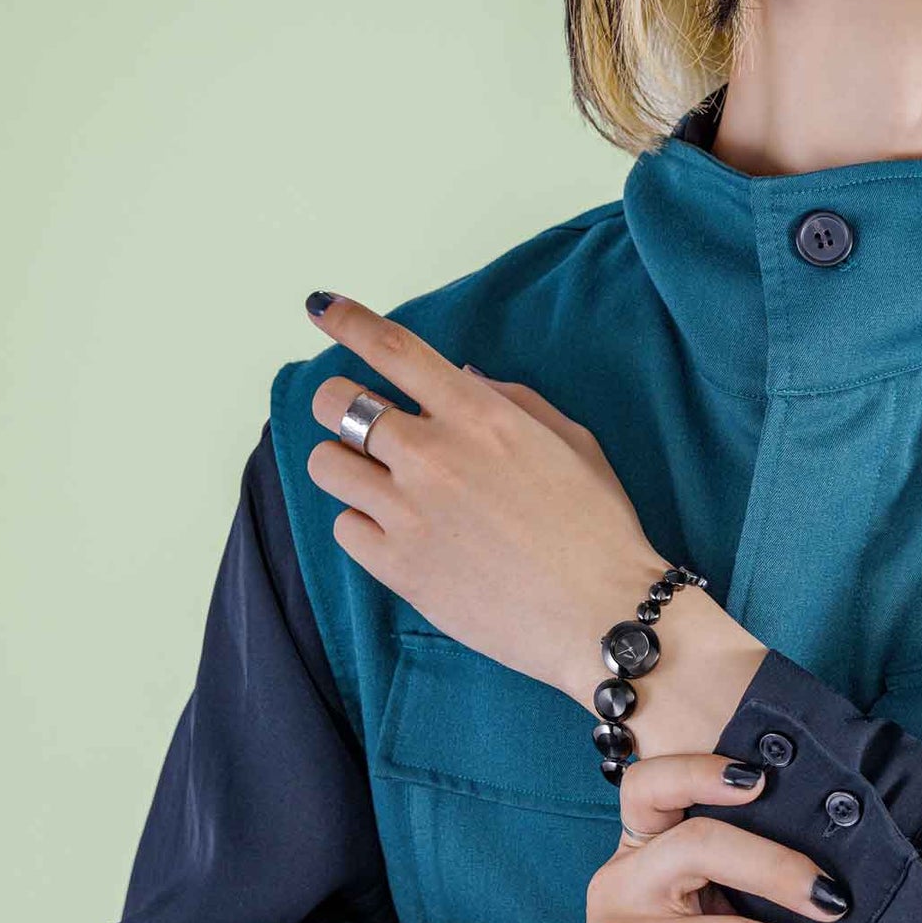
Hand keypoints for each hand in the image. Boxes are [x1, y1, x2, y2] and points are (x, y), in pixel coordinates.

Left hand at [300, 291, 762, 712]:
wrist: (601, 615)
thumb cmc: (599, 529)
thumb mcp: (574, 443)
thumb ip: (511, 400)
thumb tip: (459, 378)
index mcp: (479, 415)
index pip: (392, 349)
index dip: (347, 321)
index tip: (320, 308)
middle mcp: (432, 455)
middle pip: (335, 402)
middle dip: (340, 404)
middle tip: (366, 427)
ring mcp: (407, 512)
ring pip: (325, 465)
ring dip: (347, 466)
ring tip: (383, 485)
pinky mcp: (397, 567)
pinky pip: (344, 527)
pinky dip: (363, 525)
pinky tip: (400, 533)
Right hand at [554, 754, 891, 922]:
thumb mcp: (686, 919)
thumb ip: (733, 884)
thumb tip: (843, 874)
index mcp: (635, 852)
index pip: (650, 786)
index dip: (701, 771)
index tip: (762, 777)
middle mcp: (618, 888)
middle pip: (701, 847)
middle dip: (782, 868)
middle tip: (841, 898)